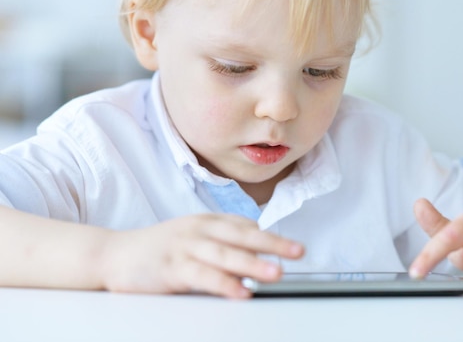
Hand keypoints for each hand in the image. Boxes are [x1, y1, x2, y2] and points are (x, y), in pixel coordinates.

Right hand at [100, 213, 303, 297]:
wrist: (113, 254)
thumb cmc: (158, 248)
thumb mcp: (192, 236)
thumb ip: (221, 241)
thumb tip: (254, 250)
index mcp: (206, 221)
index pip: (244, 227)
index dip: (269, 238)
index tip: (292, 248)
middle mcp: (198, 230)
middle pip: (241, 236)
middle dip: (272, 244)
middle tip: (298, 252)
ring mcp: (184, 247)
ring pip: (225, 255)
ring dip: (253, 264)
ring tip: (276, 273)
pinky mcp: (171, 268)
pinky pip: (202, 276)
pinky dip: (223, 284)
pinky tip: (240, 292)